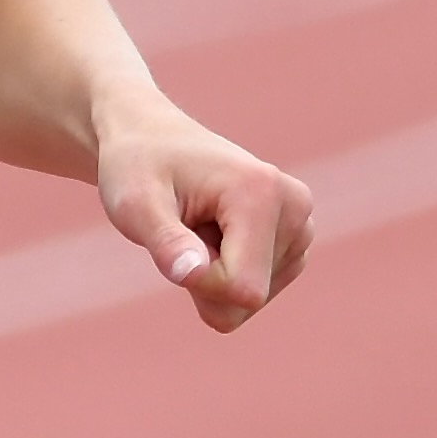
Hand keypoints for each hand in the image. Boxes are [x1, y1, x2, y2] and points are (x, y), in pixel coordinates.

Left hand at [93, 95, 312, 332]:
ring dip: (214, 273)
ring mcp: (300, 225)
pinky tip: (212, 232)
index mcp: (263, 192)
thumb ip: (165, 242)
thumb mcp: (135, 203)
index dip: (198, 281)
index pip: (243, 289)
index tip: (173, 238)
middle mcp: (294, 207)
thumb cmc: (138, 166)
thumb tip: (192, 274)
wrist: (151, 138)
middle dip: (206, 277)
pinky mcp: (295, 240)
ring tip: (198, 224)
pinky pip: (255, 292)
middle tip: (185, 227)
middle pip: (250, 298)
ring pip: (252, 299)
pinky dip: (226, 272)